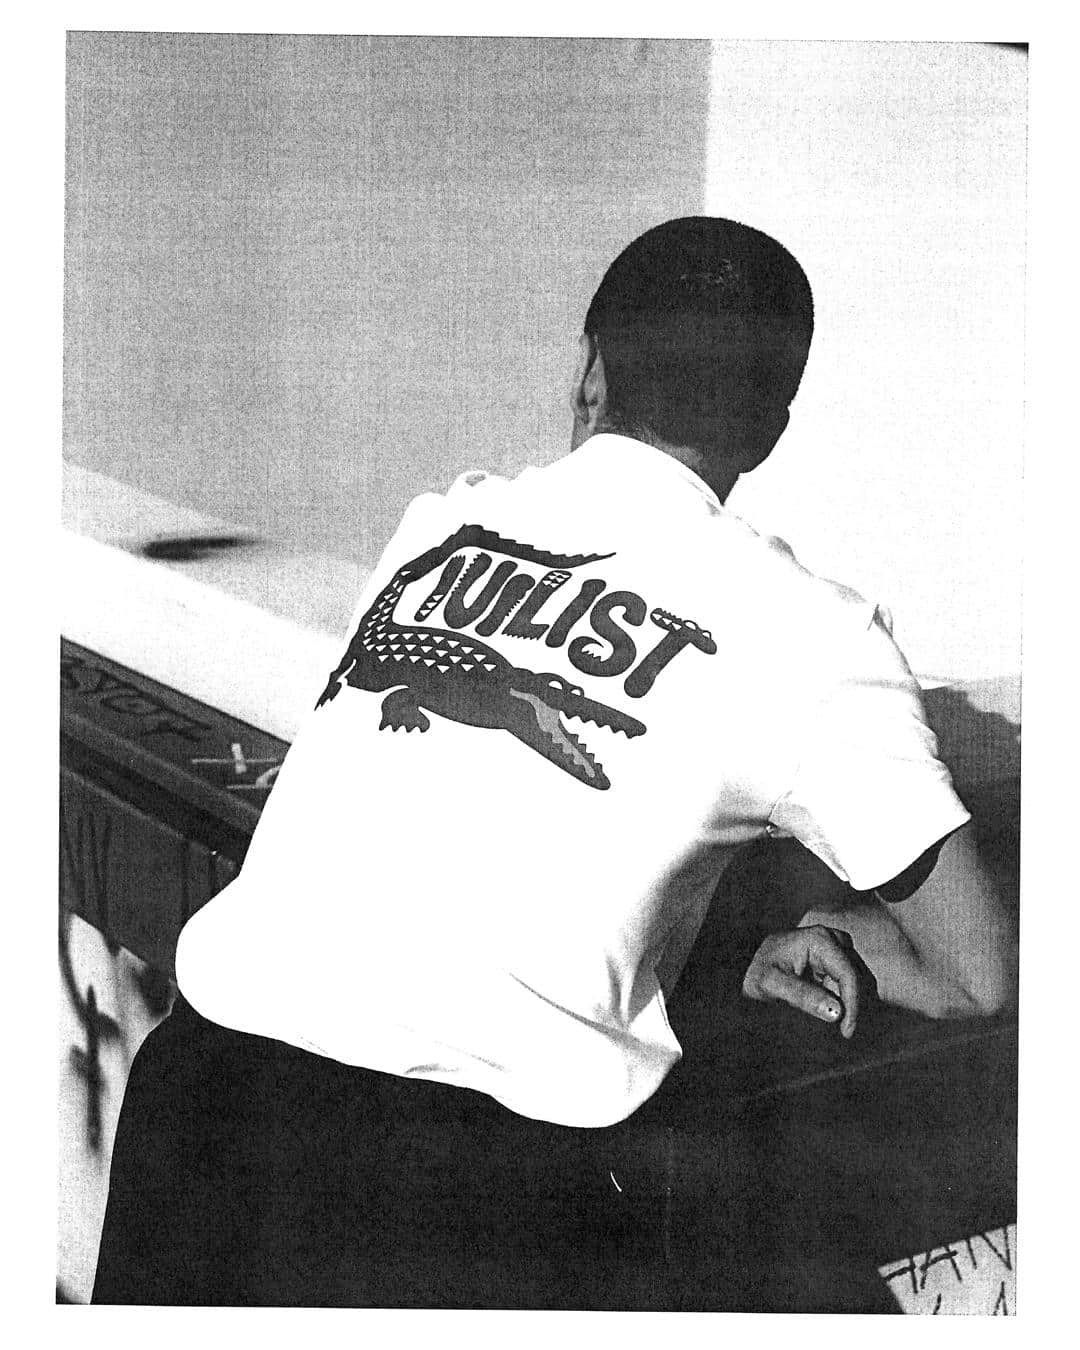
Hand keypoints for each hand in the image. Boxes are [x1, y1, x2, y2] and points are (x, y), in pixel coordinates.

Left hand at [742, 925, 860, 1037]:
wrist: (744, 965)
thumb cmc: (756, 973)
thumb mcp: (771, 984)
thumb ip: (803, 996)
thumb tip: (837, 1012)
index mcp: (819, 939)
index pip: (849, 974)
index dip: (853, 1005)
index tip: (846, 1031)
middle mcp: (831, 938)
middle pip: (857, 976)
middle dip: (854, 1005)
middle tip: (844, 1033)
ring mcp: (834, 946)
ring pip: (856, 980)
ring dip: (851, 1004)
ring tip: (840, 1027)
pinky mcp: (833, 958)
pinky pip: (848, 982)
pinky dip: (845, 1000)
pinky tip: (838, 1017)